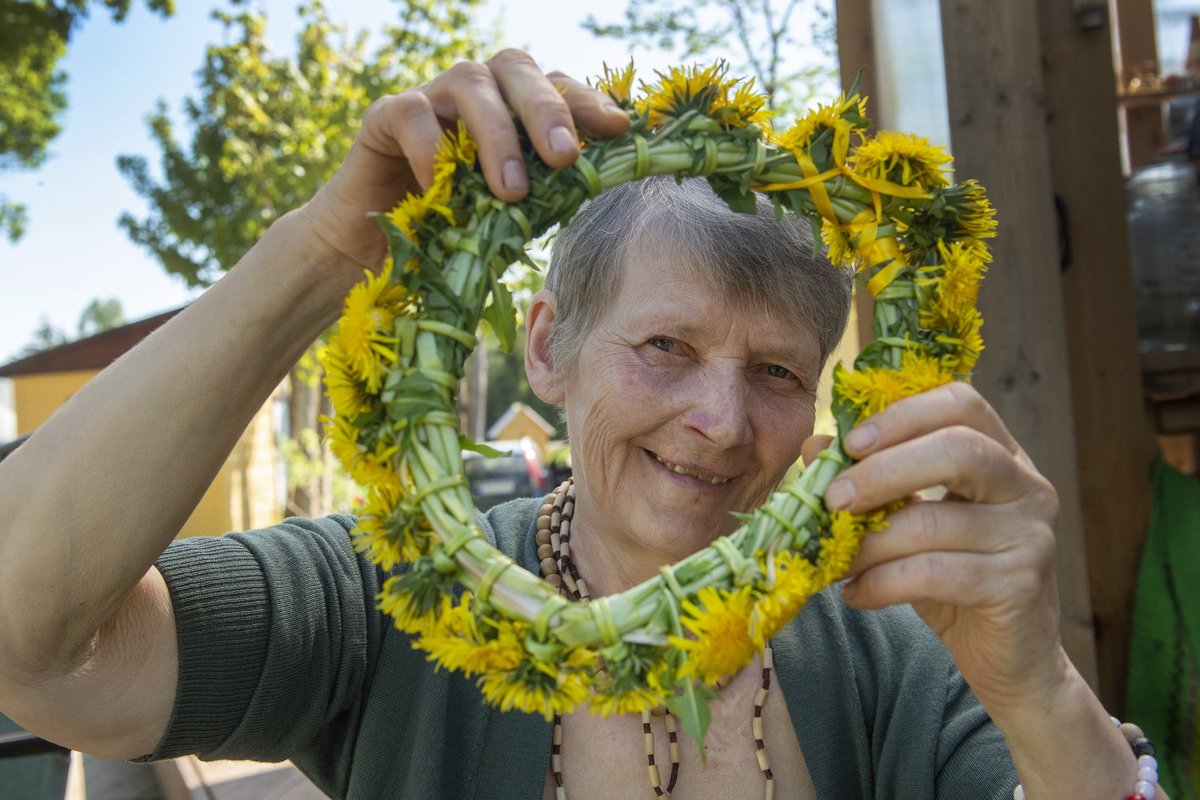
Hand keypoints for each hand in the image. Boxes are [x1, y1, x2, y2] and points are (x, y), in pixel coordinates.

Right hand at [297, 49, 630, 270]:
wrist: (374, 249)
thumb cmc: (449, 229)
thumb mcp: (507, 214)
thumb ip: (545, 195)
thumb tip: (598, 187)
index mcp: (512, 109)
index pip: (556, 87)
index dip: (587, 102)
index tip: (618, 128)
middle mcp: (476, 92)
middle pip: (517, 70)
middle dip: (547, 110)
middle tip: (562, 158)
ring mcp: (431, 98)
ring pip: (470, 82)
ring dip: (497, 134)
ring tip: (511, 190)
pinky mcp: (384, 116)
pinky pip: (412, 112)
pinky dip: (430, 147)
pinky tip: (442, 187)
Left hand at [805, 382, 1065, 711]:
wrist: (1010, 659)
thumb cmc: (953, 576)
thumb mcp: (909, 520)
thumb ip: (872, 479)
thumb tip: (817, 446)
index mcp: (1004, 454)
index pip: (962, 403)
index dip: (903, 415)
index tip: (850, 442)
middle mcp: (1028, 486)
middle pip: (958, 449)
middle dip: (883, 471)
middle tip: (832, 499)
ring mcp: (1030, 535)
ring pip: (935, 521)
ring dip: (869, 542)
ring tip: (832, 560)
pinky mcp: (1019, 586)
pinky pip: (935, 574)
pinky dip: (882, 583)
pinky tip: (855, 594)